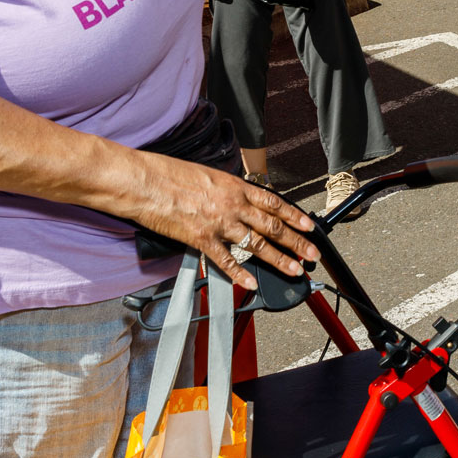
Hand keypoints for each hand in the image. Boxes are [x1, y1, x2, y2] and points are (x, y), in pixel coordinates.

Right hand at [127, 156, 318, 289]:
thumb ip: (226, 190)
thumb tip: (238, 199)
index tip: (309, 226)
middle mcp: (232, 205)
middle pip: (272, 226)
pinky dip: (239, 274)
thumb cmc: (168, 174)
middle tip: (312, 253)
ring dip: (278, 259)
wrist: (144, 181)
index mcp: (234, 186)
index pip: (274, 202)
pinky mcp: (201, 239)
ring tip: (294, 269)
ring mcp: (218, 223)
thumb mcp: (207, 175)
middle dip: (296, 242)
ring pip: (257, 244)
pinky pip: (225, 260)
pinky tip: (250, 283)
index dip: (294, 216)